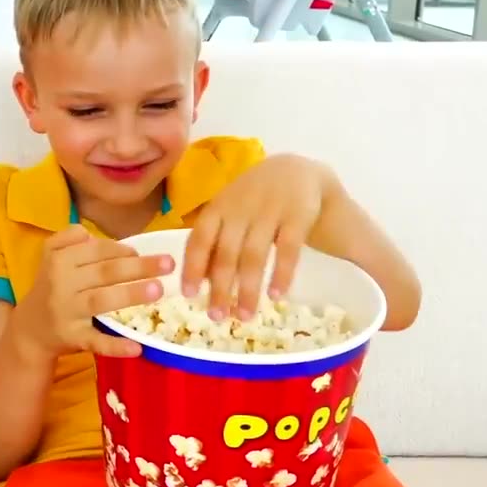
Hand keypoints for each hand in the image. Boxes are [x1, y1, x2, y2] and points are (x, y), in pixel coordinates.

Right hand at [13, 225, 171, 358]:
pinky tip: (136, 347)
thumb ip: (67, 237)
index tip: (143, 252)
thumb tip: (93, 234)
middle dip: (137, 267)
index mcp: (59, 260)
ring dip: (130, 295)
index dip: (122, 249)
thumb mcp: (49, 255)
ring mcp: (67, 312)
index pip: (96, 250)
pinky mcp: (72, 337)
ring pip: (101, 300)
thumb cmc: (50, 287)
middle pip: (104, 272)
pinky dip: (115, 345)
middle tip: (169, 264)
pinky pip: (96, 341)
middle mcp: (61, 284)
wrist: (29, 329)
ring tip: (158, 290)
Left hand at [181, 154, 333, 320]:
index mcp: (217, 209)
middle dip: (219, 288)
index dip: (192, 267)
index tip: (188, 295)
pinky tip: (276, 295)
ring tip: (244, 315)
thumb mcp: (229, 212)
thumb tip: (200, 280)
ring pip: (254, 255)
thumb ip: (215, 241)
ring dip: (248, 288)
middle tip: (216, 317)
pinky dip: (282, 273)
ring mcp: (268, 212)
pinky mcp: (297, 216)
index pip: (199, 239)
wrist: (296, 169)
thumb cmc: (252, 200)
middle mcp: (239, 210)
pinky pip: (288, 249)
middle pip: (225, 253)